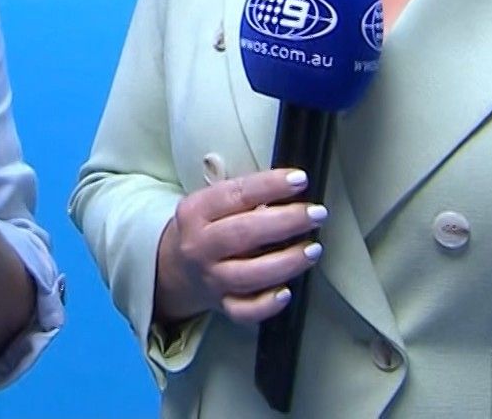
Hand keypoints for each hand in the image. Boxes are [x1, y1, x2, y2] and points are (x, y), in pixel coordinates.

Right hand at [153, 168, 325, 327]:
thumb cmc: (207, 228)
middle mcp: (199, 245)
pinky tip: (286, 292)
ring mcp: (210, 277)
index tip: (300, 180)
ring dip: (286, 262)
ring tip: (312, 249)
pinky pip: (244, 311)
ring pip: (249, 274)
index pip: (235, 194)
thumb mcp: (212, 202)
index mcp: (196, 212)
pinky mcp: (222, 304)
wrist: (175, 267)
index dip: (270, 185)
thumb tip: (292, 187)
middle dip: (286, 222)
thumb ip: (245, 196)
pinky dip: (267, 304)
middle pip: (243, 233)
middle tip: (316, 214)